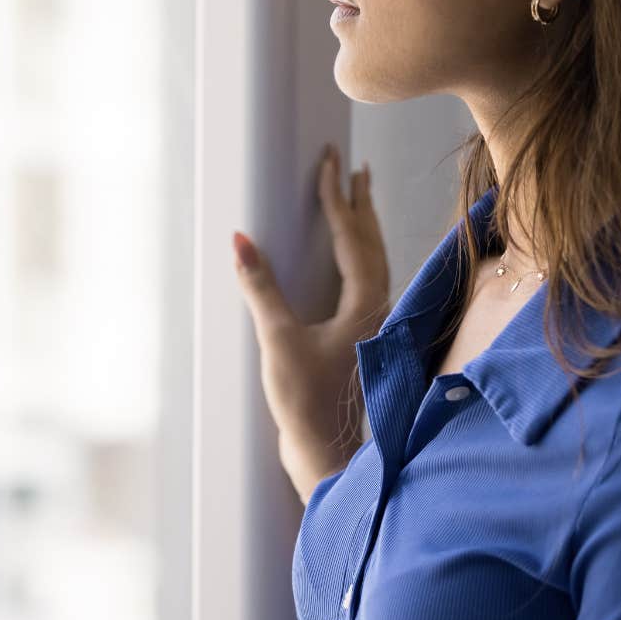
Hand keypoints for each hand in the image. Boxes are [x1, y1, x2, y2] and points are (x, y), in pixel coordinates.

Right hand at [232, 143, 390, 495]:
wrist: (329, 456)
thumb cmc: (308, 404)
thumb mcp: (278, 341)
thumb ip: (261, 288)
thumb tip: (240, 240)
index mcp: (367, 304)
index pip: (352, 237)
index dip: (337, 198)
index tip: (328, 163)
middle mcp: (380, 310)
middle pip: (373, 243)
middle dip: (361, 204)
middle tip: (354, 167)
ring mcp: (375, 326)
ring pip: (376, 263)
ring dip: (365, 227)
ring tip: (358, 199)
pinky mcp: (364, 340)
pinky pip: (370, 282)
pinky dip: (362, 256)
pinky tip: (352, 259)